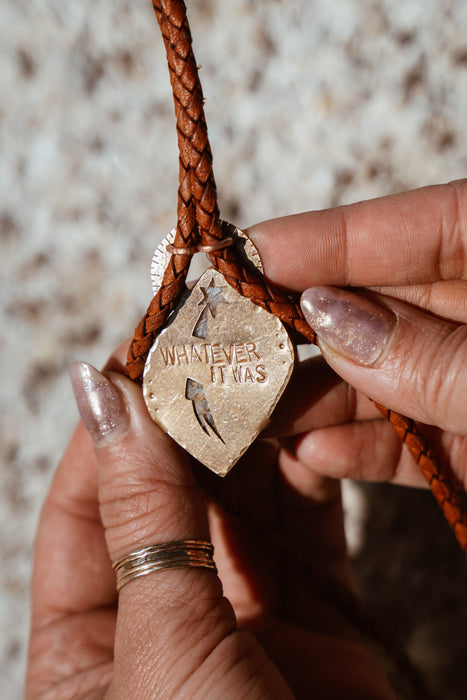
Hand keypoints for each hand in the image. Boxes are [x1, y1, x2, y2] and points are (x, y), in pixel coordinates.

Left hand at [26, 356, 395, 698]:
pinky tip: (308, 422)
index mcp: (87, 645)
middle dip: (189, 417)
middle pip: (168, 493)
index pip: (85, 504)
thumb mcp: (158, 649)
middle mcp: (162, 621)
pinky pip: (305, 528)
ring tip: (263, 364)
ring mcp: (242, 619)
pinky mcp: (316, 621)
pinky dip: (307, 473)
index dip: (111, 424)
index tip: (138, 351)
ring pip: (240, 502)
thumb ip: (139, 518)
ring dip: (252, 435)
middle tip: (211, 341)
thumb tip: (102, 396)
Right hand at [249, 180, 466, 489]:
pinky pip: (422, 438)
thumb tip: (331, 319)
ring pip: (397, 377)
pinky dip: (370, 447)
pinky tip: (315, 451)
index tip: (251, 250)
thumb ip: (438, 360)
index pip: (432, 227)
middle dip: (314, 323)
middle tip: (234, 334)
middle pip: (396, 304)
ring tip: (257, 411)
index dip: (335, 237)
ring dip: (326, 397)